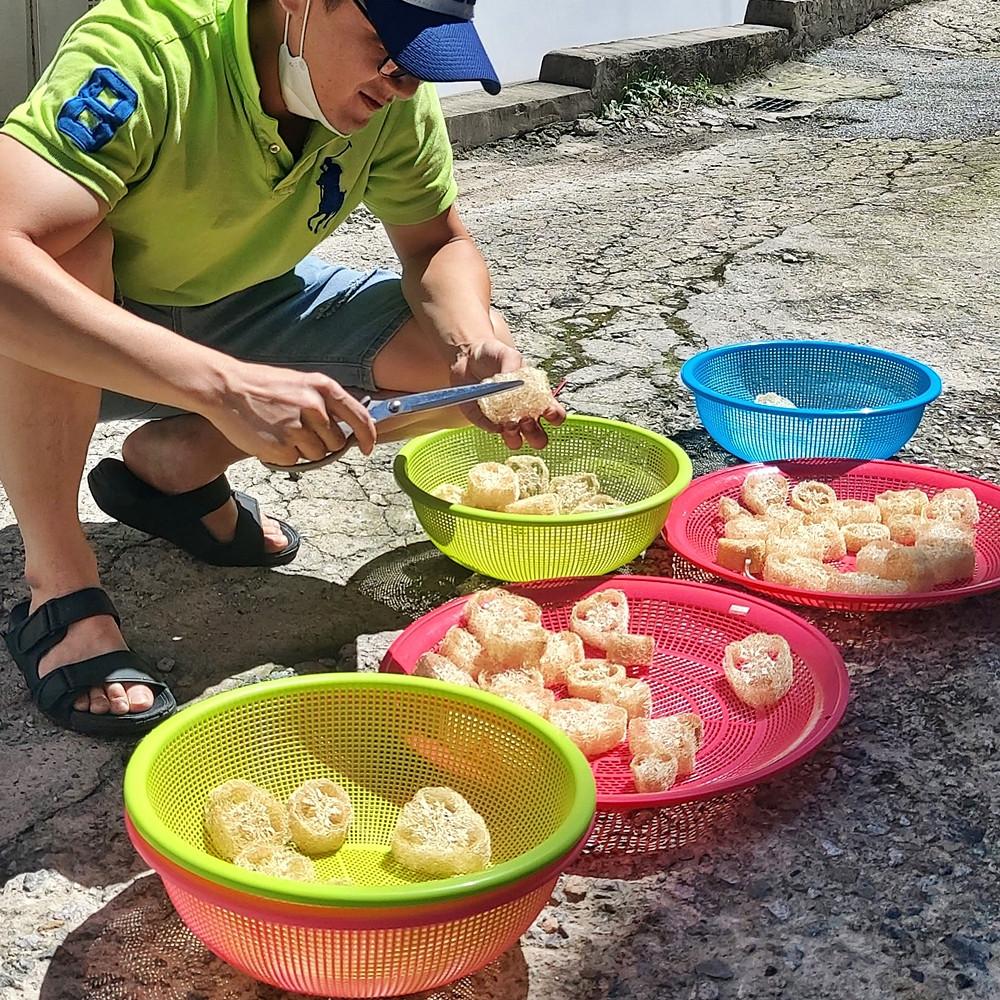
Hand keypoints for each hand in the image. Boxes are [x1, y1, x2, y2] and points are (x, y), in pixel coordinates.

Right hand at [201, 360, 376, 465]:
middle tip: (300, 431)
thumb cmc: (262, 386)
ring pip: (317, 454)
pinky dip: (285, 455)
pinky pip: (295, 461)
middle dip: (324, 443)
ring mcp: (298, 427)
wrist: (226, 388)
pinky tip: (271, 438)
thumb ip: (325, 402)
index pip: (359, 417)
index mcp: (323, 388)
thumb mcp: (301, 383)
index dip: (367, 436)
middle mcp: (314, 407)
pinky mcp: (281, 446)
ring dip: (303, 450)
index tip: (368, 448)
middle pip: (336, 442)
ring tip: (282, 431)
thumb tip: (346, 426)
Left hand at [450, 340, 565, 449]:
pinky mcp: (486, 423)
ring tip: (508, 423)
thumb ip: (513, 366)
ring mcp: (505, 421)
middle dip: (534, 433)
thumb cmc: (493, 356)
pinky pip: (492, 431)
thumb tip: (514, 380)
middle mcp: (524, 414)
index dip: (555, 417)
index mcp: (536, 398)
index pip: (554, 414)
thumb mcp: (507, 354)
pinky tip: (488, 412)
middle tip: (525, 419)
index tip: (548, 412)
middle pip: (538, 437)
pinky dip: (491, 425)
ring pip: (516, 442)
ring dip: (514, 436)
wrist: (467, 358)